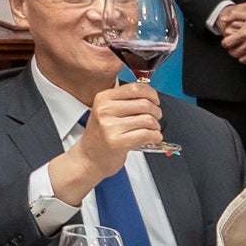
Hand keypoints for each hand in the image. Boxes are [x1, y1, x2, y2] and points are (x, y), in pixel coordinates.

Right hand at [55, 81, 162, 195]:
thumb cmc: (101, 136)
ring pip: (148, 119)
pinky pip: (147, 135)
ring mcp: (110, 126)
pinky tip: (151, 138)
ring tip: (151, 130)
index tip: (154, 100)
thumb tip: (150, 95)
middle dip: (156, 112)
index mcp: (103, 99)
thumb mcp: (106, 112)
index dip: (151, 94)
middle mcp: (105, 110)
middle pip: (144, 104)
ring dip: (156, 126)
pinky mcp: (118, 142)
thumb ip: (125, 101)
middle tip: (154, 118)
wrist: (88, 158)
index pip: (135, 88)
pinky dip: (155, 137)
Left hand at [222, 3, 245, 65]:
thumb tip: (223, 19)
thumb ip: (235, 15)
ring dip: (242, 55)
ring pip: (241, 60)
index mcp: (244, 34)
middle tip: (238, 46)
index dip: (226, 42)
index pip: (226, 44)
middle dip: (234, 49)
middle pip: (233, 53)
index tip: (230, 41)